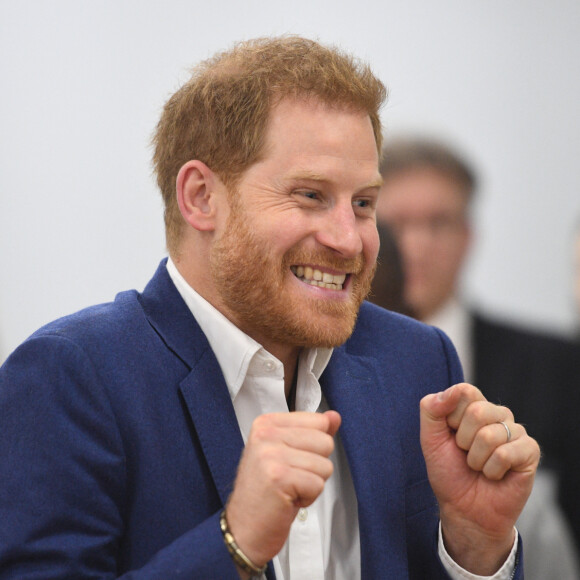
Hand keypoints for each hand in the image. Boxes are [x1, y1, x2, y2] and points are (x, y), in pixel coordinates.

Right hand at [225, 410, 340, 569]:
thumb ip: (312, 432)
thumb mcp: (288, 454)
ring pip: (324, 464)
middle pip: (325, 442)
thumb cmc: (267, 492)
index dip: (315, 447)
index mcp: (267, 423)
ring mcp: (270, 454)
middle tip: (291, 478)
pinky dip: (308, 498)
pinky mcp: (278, 476)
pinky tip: (287, 500)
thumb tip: (335, 416)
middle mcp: (266, 434)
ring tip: (288, 489)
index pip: (319, 421)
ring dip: (312, 484)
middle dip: (316, 466)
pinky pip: (318, 484)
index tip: (292, 460)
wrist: (243, 529)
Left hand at [420, 383, 539, 574]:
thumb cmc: (448, 472)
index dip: (451, 417)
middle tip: (465, 454)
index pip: (465, 391)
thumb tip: (454, 390)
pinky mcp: (530, 451)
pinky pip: (506, 454)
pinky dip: (492, 471)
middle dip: (462, 440)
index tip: (450, 435)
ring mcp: (516, 431)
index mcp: (474, 405)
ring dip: (476, 459)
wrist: (464, 510)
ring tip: (479, 467)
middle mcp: (497, 414)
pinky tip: (494, 475)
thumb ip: (432, 408)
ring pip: (490, 435)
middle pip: (477, 410)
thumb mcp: (429, 438)